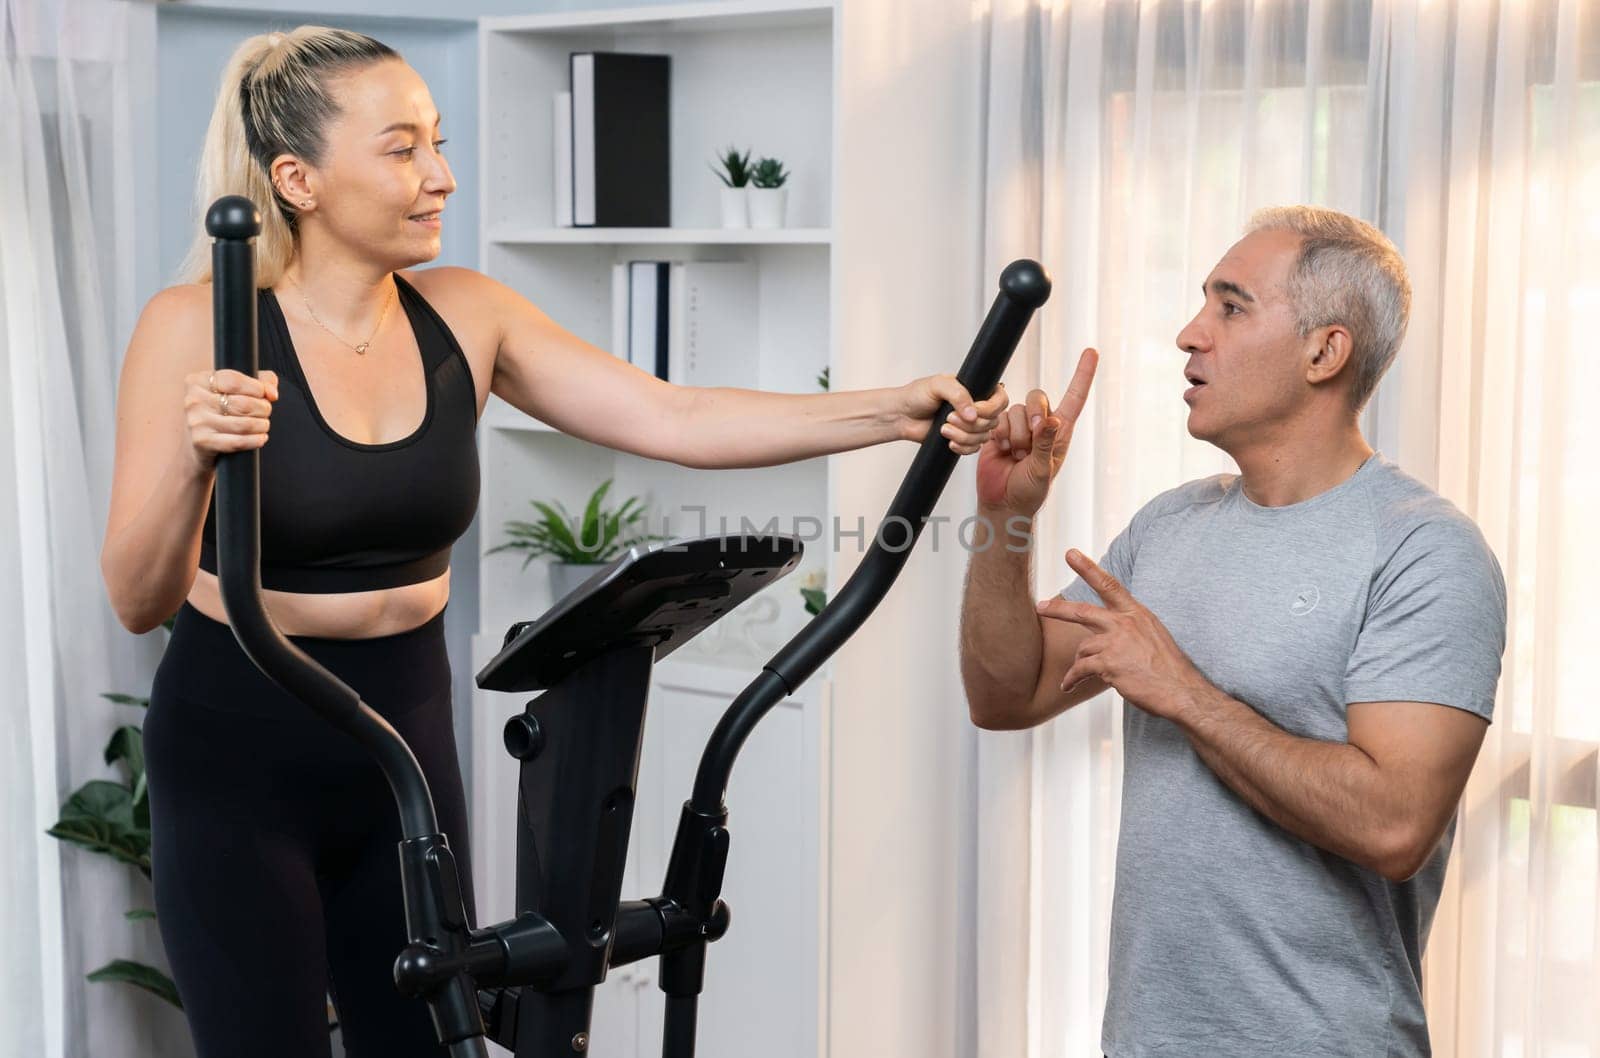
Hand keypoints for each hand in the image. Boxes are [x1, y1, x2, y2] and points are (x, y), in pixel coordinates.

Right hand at [184, 368, 278, 472]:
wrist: (199, 440)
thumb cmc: (221, 409)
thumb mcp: (236, 389)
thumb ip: (260, 382)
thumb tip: (272, 393)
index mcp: (198, 381)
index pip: (234, 380)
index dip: (257, 388)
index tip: (266, 394)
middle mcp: (194, 400)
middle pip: (242, 404)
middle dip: (263, 408)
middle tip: (266, 411)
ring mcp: (196, 422)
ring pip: (243, 424)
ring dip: (262, 425)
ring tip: (264, 424)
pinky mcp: (202, 441)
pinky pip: (237, 442)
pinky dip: (255, 440)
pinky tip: (261, 438)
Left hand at [894, 373, 1008, 453]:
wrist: (902, 415)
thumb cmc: (916, 396)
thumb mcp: (937, 384)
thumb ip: (958, 394)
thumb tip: (972, 413)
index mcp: (975, 389)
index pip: (1000, 400)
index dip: (991, 408)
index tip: (975, 409)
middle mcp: (975, 407)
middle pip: (992, 422)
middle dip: (970, 424)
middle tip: (949, 417)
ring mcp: (969, 425)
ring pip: (982, 438)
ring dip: (963, 436)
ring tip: (944, 428)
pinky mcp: (962, 440)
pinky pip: (973, 449)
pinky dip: (962, 447)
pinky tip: (949, 442)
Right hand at [975, 348, 1096, 515]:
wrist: (1003, 501)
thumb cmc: (1029, 491)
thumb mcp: (1043, 470)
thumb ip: (1046, 444)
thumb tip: (1051, 420)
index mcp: (1060, 432)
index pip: (1075, 397)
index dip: (1082, 374)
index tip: (1091, 351)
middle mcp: (1041, 425)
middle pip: (1038, 397)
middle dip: (1032, 416)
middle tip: (1027, 443)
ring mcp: (1020, 427)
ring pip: (1015, 409)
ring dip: (1014, 433)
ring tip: (1015, 455)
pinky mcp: (999, 430)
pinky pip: (998, 418)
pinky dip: (999, 434)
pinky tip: (1002, 450)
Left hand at [1033, 548, 1210, 719]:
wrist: (1179, 689)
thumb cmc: (1168, 667)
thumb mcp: (1154, 635)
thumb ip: (1131, 629)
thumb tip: (1112, 634)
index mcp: (1137, 614)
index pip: (1110, 585)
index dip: (1088, 568)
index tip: (1071, 554)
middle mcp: (1124, 624)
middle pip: (1083, 611)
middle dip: (1058, 609)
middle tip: (1040, 606)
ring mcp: (1116, 643)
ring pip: (1083, 648)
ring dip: (1080, 663)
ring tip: (1078, 676)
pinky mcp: (1108, 664)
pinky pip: (1080, 669)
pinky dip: (1072, 679)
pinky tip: (1067, 686)